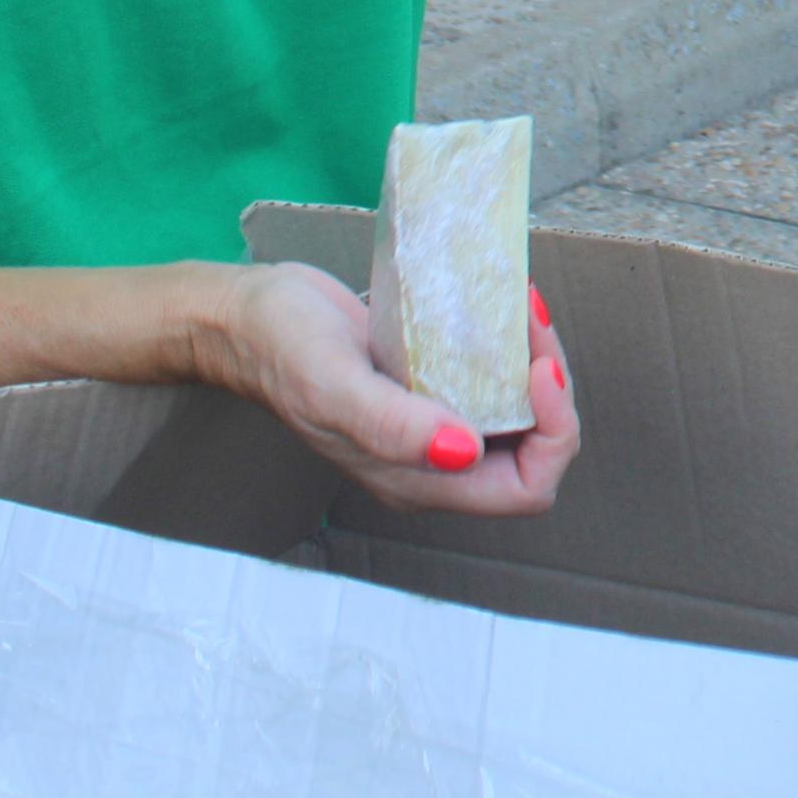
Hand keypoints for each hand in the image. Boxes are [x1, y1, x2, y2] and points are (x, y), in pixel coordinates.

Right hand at [192, 259, 579, 516]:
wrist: (244, 318)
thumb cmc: (281, 351)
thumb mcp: (334, 386)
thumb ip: (393, 426)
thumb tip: (464, 451)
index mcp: (417, 481)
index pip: (526, 488)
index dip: (552, 435)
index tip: (538, 368)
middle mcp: (432, 463)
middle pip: (534, 448)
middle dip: (551, 392)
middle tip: (534, 327)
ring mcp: (431, 425)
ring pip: (519, 412)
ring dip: (533, 363)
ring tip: (523, 310)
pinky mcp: (428, 387)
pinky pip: (492, 379)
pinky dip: (510, 348)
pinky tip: (504, 309)